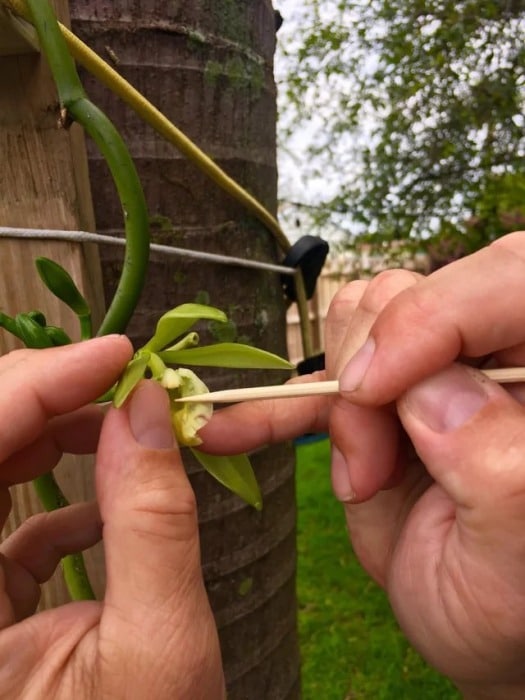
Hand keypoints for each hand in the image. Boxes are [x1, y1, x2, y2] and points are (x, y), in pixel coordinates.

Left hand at [0, 337, 223, 698]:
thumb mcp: (157, 651)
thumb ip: (153, 522)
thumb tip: (149, 409)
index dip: (31, 388)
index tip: (116, 356)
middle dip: (39, 399)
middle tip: (120, 380)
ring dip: (48, 434)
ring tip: (119, 422)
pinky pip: (4, 522)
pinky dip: (56, 494)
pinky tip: (110, 502)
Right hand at [200, 231, 524, 697]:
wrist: (472, 626)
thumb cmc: (512, 601)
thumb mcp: (516, 551)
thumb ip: (494, 464)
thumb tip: (432, 391)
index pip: (503, 283)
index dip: (429, 316)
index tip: (372, 391)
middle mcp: (487, 355)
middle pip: (409, 298)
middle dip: (370, 380)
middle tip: (369, 467)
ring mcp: (425, 375)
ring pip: (356, 323)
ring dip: (333, 400)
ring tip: (361, 478)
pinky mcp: (374, 404)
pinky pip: (314, 382)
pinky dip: (270, 406)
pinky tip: (230, 432)